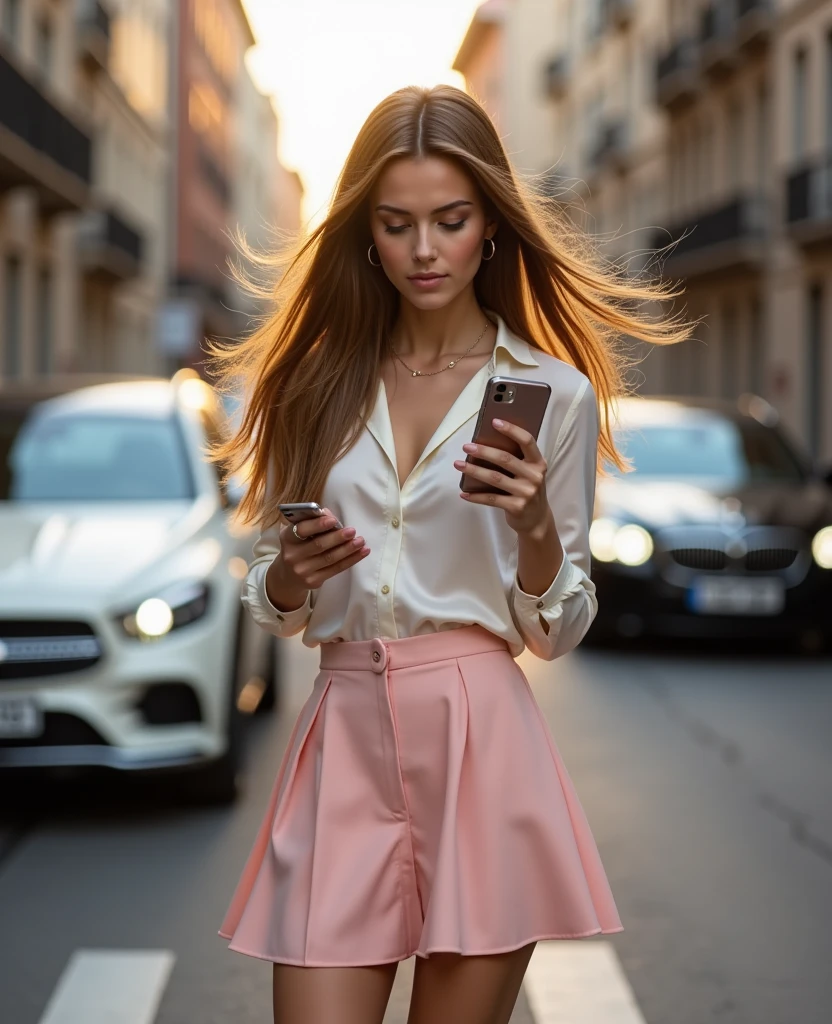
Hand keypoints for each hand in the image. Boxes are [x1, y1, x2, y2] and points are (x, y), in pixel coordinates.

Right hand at [270, 508, 369, 592]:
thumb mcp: (298, 534)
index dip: (318, 525)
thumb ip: (312, 522)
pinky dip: (351, 560)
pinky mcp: (313, 581)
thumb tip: (329, 514)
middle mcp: (292, 555)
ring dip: (348, 549)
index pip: (302, 530)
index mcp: (287, 538)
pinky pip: (336, 569)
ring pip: (330, 558)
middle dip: (337, 537)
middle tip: (352, 531)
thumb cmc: (299, 547)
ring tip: (360, 541)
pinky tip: (362, 552)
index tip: (333, 520)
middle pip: (318, 545)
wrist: (288, 576)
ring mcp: (302, 570)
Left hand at [454, 419, 552, 537]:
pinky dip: (475, 496)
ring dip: (474, 471)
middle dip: (483, 451)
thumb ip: (517, 459)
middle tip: (466, 447)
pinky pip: (491, 499)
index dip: (511, 430)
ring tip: (459, 465)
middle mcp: (535, 476)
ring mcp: (526, 492)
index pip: (527, 441)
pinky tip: (463, 493)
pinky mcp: (517, 507)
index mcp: (538, 463)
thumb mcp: (529, 473)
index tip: (494, 422)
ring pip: (495, 478)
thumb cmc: (528, 489)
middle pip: (505, 459)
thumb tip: (487, 443)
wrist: (537, 519)